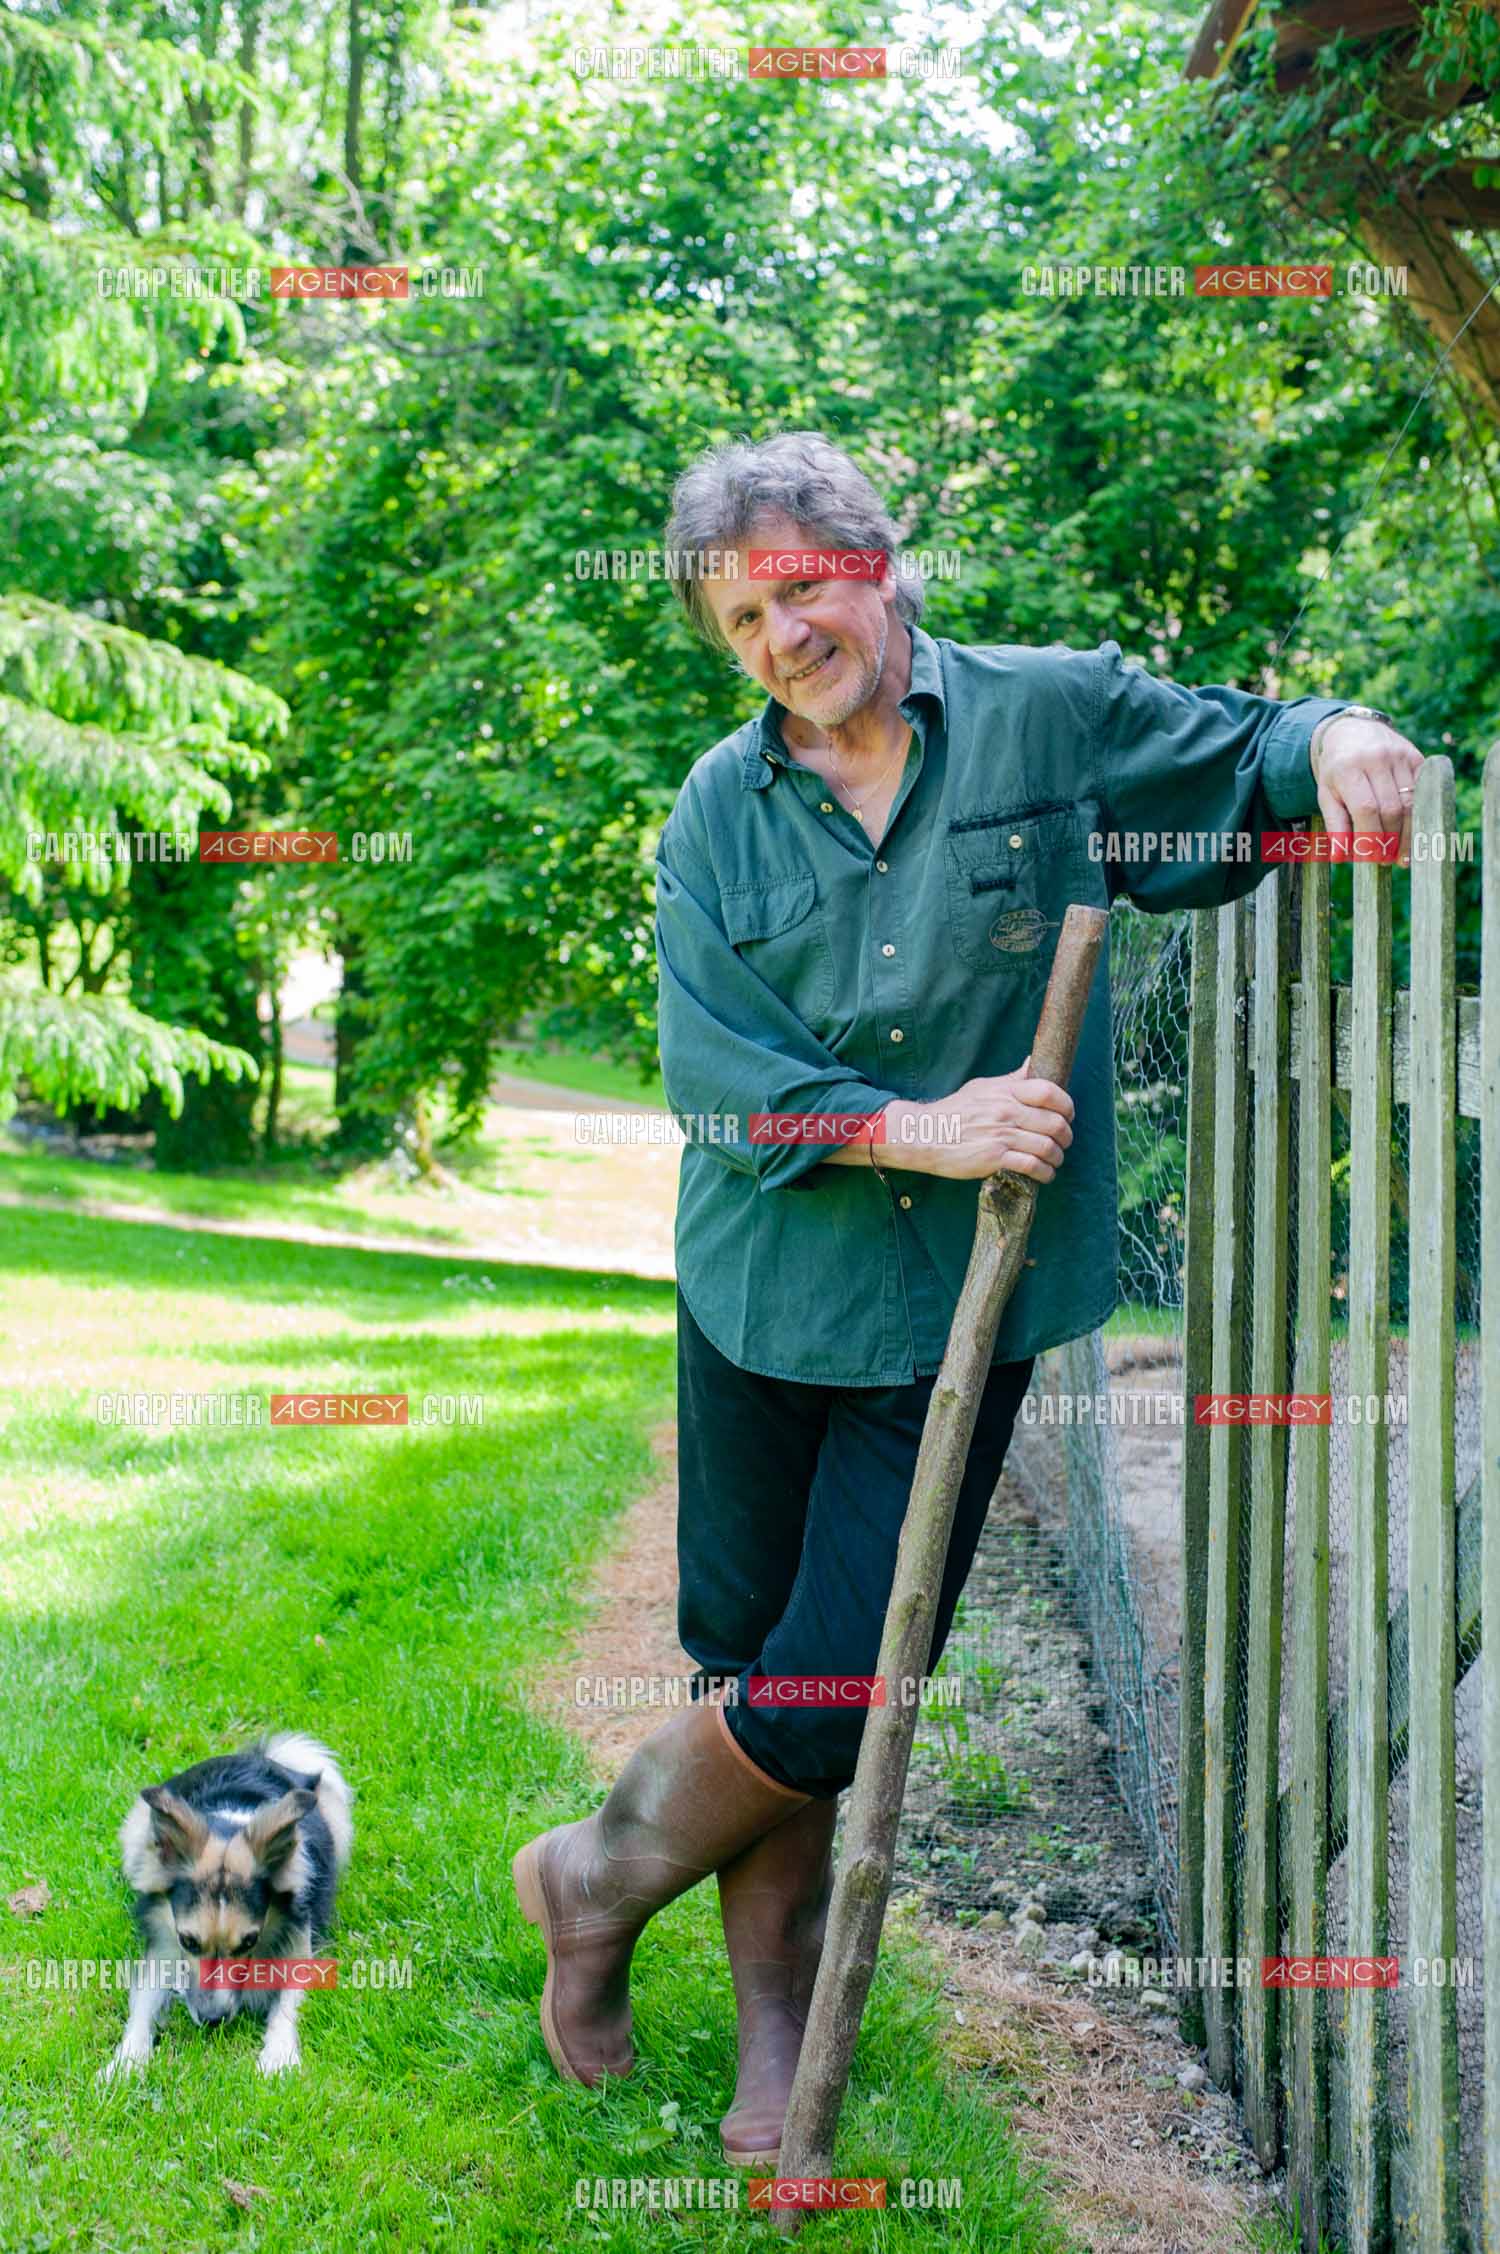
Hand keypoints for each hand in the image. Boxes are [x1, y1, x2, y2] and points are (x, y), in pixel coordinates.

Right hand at [886, 1059, 1074, 1181]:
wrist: (925, 1134)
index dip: (1066, 1105)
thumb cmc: (955, 1111)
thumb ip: (1012, 1079)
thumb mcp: (983, 1087)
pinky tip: (1044, 1174)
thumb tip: (1033, 1061)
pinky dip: (1045, 1173)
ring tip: (1054, 1160)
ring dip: (1057, 1157)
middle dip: (1066, 1136)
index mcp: (1006, 1091)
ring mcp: (1001, 1135)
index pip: (1049, 1092)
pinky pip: (1032, 1165)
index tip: (1067, 1115)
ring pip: (1047, 1147)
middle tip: (1063, 1142)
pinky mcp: (994, 1158)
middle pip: (1055, 1123)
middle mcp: (1007, 1111)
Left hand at [1312, 712, 1423, 866]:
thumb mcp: (1326, 794)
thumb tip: (1339, 857)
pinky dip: (1419, 816)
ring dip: (1408, 833)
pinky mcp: (1417, 757)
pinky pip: (1423, 792)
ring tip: (1401, 856)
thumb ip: (1334, 824)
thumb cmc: (1337, 771)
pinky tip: (1414, 834)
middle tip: (1386, 860)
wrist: (1351, 732)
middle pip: (1391, 808)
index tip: (1371, 859)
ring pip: (1411, 803)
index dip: (1371, 837)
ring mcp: (1400, 756)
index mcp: (1348, 768)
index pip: (1365, 809)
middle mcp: (1376, 758)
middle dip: (1390, 839)